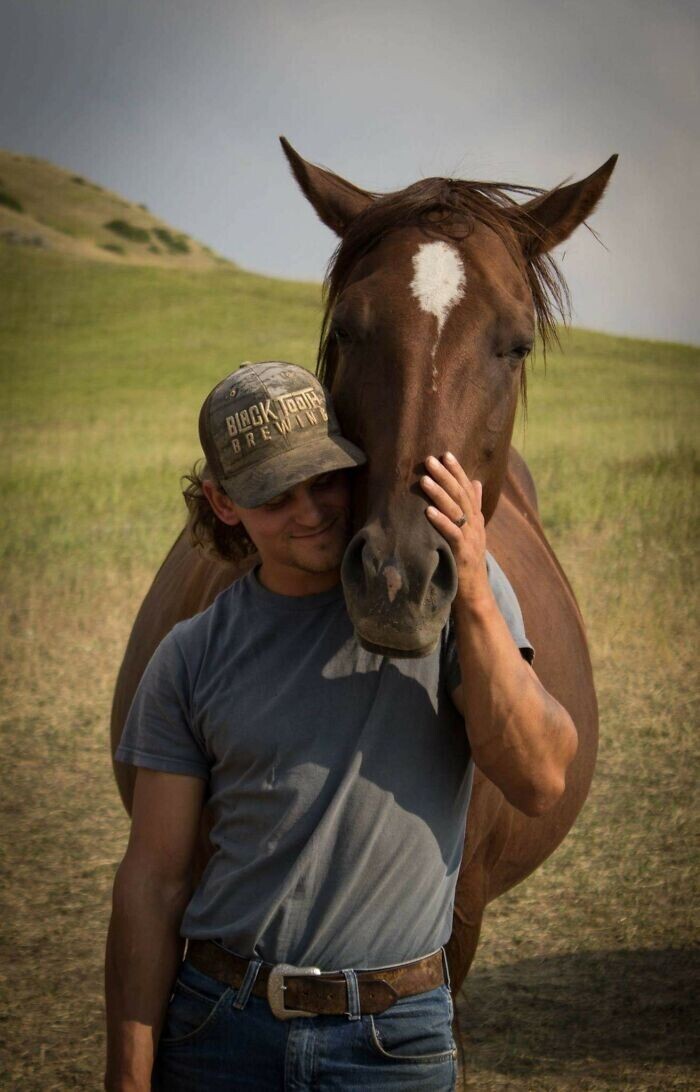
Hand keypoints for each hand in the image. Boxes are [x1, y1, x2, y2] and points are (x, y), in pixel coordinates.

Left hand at [421, 453, 489, 605]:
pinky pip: (452, 535)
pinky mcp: (464, 554)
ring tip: (424, 480)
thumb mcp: (472, 532)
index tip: (445, 454)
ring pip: (457, 511)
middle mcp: (476, 525)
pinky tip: (428, 512)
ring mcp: (471, 539)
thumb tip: (475, 481)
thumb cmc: (467, 561)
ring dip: (440, 494)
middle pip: (461, 495)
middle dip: (446, 476)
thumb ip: (474, 507)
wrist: (475, 593)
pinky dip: (441, 522)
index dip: (457, 471)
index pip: (468, 489)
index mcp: (476, 518)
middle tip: (430, 460)